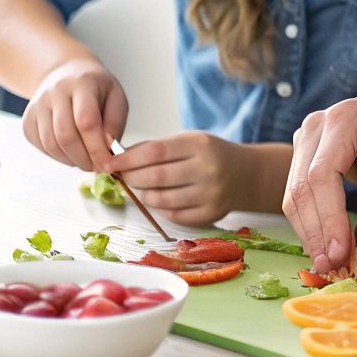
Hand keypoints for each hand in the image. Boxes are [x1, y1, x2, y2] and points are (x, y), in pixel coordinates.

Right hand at [21, 57, 126, 170]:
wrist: (66, 73)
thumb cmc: (97, 89)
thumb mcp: (117, 98)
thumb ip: (115, 124)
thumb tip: (107, 150)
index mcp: (82, 84)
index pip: (87, 121)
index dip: (97, 148)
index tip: (108, 164)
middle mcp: (55, 92)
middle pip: (65, 135)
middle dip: (83, 159)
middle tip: (96, 167)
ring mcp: (37, 105)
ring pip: (50, 144)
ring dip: (70, 161)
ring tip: (85, 161)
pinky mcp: (27, 119)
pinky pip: (40, 146)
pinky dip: (57, 157)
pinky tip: (71, 153)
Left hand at [106, 131, 249, 227]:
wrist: (247, 175)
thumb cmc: (210, 154)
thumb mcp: (188, 141)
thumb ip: (156, 148)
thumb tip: (120, 158)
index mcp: (200, 145)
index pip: (155, 152)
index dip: (127, 159)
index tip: (109, 164)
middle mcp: (207, 169)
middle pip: (156, 177)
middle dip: (132, 178)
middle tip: (124, 177)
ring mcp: (210, 194)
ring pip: (162, 199)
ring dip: (144, 195)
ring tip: (143, 188)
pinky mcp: (210, 214)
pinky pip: (173, 215)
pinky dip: (161, 208)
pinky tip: (162, 199)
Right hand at [283, 85, 356, 274]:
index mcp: (344, 119)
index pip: (322, 176)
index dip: (328, 220)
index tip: (340, 256)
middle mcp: (315, 125)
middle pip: (302, 188)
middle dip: (316, 233)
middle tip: (333, 270)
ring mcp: (307, 138)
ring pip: (295, 195)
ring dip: (311, 233)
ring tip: (331, 266)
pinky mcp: (307, 155)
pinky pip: (302, 194)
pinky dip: (314, 223)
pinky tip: (328, 247)